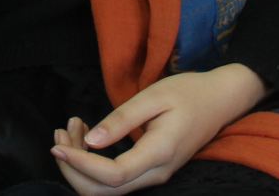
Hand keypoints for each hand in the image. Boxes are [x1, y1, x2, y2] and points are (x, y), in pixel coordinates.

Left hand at [50, 65, 265, 194]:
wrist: (220, 100)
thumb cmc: (188, 92)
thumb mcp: (153, 97)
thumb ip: (121, 120)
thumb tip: (91, 141)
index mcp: (159, 154)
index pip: (112, 175)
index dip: (80, 164)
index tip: (57, 145)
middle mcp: (157, 174)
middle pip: (104, 191)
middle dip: (74, 168)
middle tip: (60, 133)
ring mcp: (155, 176)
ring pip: (107, 190)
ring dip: (81, 167)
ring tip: (69, 129)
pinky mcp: (150, 172)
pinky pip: (116, 180)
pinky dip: (93, 165)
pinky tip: (85, 136)